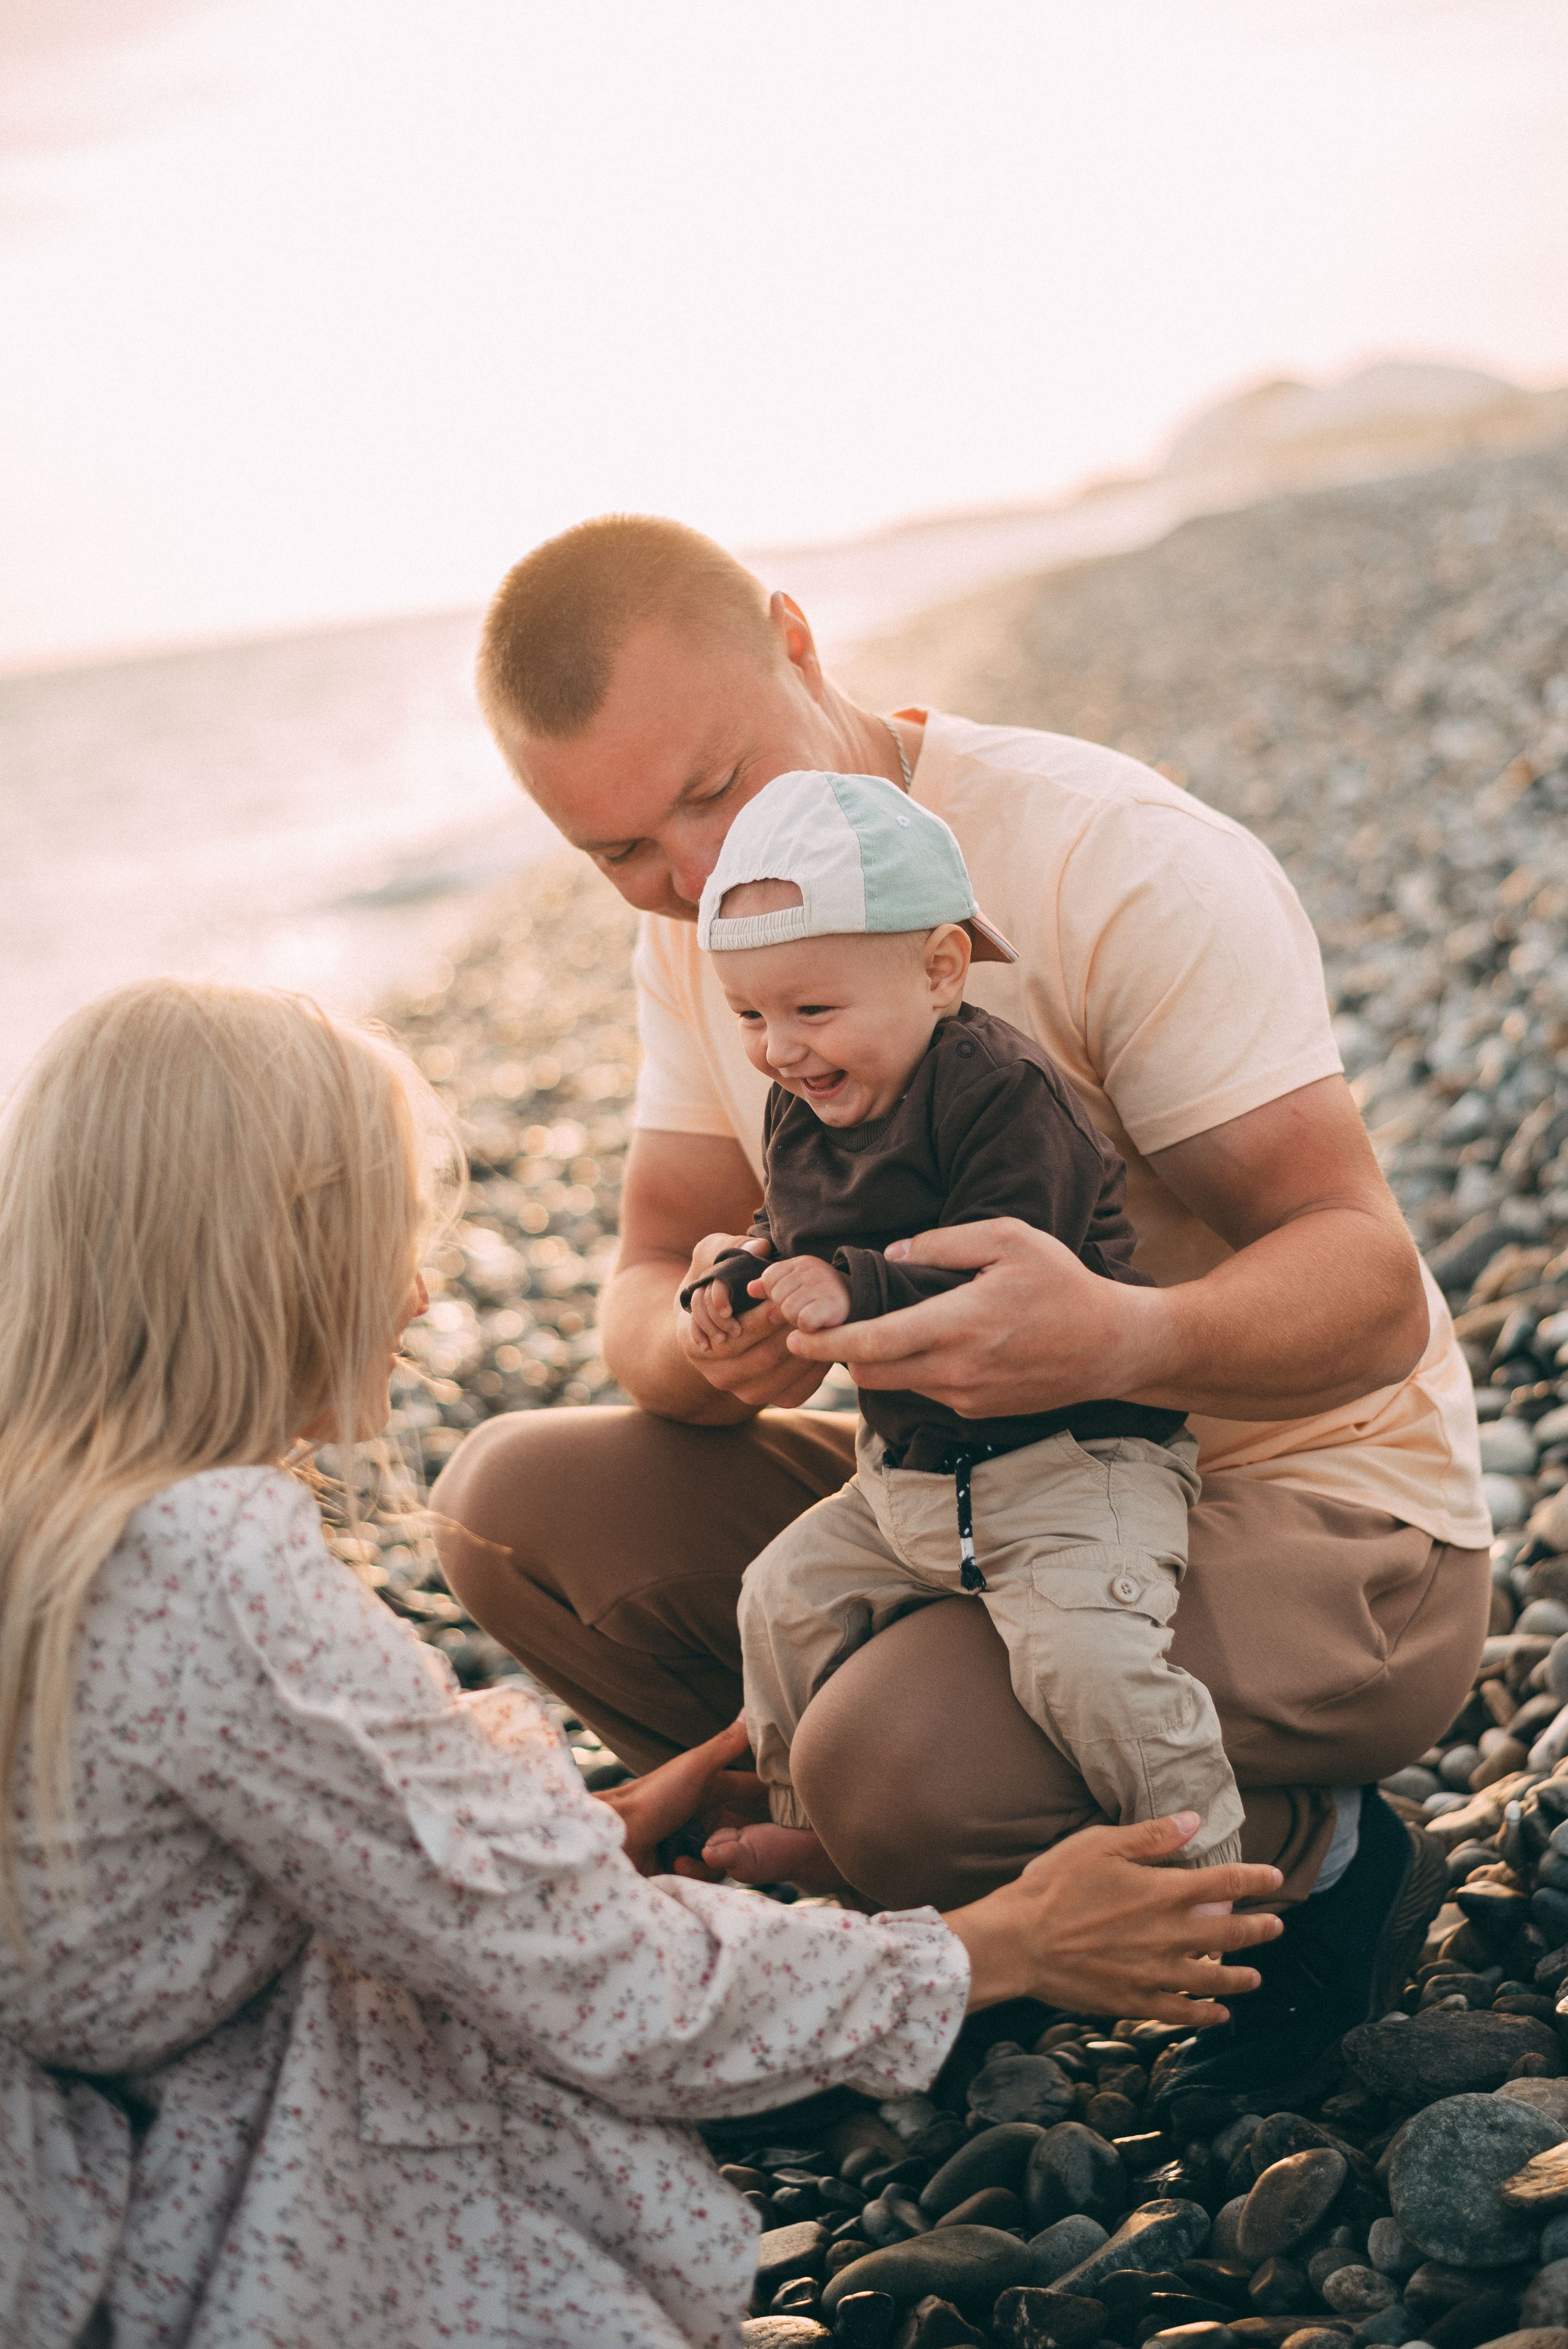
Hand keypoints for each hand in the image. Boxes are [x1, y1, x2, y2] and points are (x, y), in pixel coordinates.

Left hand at [594, 1716, 767, 1876]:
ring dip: (710, 1860)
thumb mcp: (695, 1768)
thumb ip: (728, 1744)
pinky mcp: (680, 1867)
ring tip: (685, 1855)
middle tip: (750, 1846)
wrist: (613, 1841)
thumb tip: (752, 1706)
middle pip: (740, 1830)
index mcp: (707, 1786)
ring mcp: (690, 1841)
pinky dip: (695, 1872)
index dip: (774, 1791)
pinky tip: (676, 1867)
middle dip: (745, 1840)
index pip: (750, 1788)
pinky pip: (705, 1874)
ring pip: (724, 1856)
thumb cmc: (652, 1799)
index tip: (802, 1799)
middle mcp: (700, 1813)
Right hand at [674, 1233, 825, 1409]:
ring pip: (783, 1376)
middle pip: (764, 1358)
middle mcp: (718, 1376)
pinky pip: (798, 1390)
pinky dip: (816, 1369)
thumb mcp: (712, 1258)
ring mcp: (745, 1394)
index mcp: (697, 1344)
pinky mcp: (772, 1401)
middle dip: (793, 1332)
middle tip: (815, 1311)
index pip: (736, 1336)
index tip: (784, 1300)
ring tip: (825, 1325)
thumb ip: (731, 1247)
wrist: (722, 1324)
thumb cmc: (718, 1283)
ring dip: (809, 1350)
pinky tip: (827, 1343)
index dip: (763, 1318)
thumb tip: (760, 1246)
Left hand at [757, 1256, 851, 1332]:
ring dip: (798, 1320)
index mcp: (800, 1263)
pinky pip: (803, 1322)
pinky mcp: (831, 1304)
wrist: (860, 1304)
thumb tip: (750, 1289)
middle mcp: (811, 1269)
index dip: (777, 1295)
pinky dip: (810, 1328)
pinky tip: (821, 1323)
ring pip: (788, 1311)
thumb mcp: (796, 1285)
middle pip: (777, 1297)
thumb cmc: (822, 1298)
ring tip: (814, 1314)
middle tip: (807, 1308)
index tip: (795, 1297)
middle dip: (787, 1309)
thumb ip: (770, 1285)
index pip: (768, 1279)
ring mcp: (822, 1285)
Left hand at [785, 1217, 1169, 1419]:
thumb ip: (944, 1243)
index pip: (874, 1343)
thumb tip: (893, 1254)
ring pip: (897, 1384)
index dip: (827, 1343)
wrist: (1113, 1347)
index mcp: (959, 1324)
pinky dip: (911, 1370)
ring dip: (876, 1361)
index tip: (795, 1334)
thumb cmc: (1062, 1283)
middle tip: (823, 1327)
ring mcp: (968, 1395)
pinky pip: (927, 1391)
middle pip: (871, 1372)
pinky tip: (922, 1343)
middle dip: (841, 1354)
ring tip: (875, 1328)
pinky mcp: (978, 1410)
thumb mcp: (1009, 1239)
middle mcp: (958, 1369)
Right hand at [942, 1811, 1283, 2023]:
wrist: (1019, 1941)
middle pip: (1229, 1933)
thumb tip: (1194, 1821)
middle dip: (1258, 1929)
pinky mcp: (1134, 2001)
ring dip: (1240, 1976)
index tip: (1275, 1878)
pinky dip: (1205, 2015)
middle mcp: (1168, 1935)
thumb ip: (1151, 1837)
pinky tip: (1218, 2015)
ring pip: (1212, 1978)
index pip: (1225, 1884)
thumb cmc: (1054, 1886)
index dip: (1255, 1879)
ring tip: (1256, 1976)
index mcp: (1162, 1892)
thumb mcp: (1099, 1845)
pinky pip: (1180, 2012)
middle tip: (1276, 1927)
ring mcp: (1154, 1973)